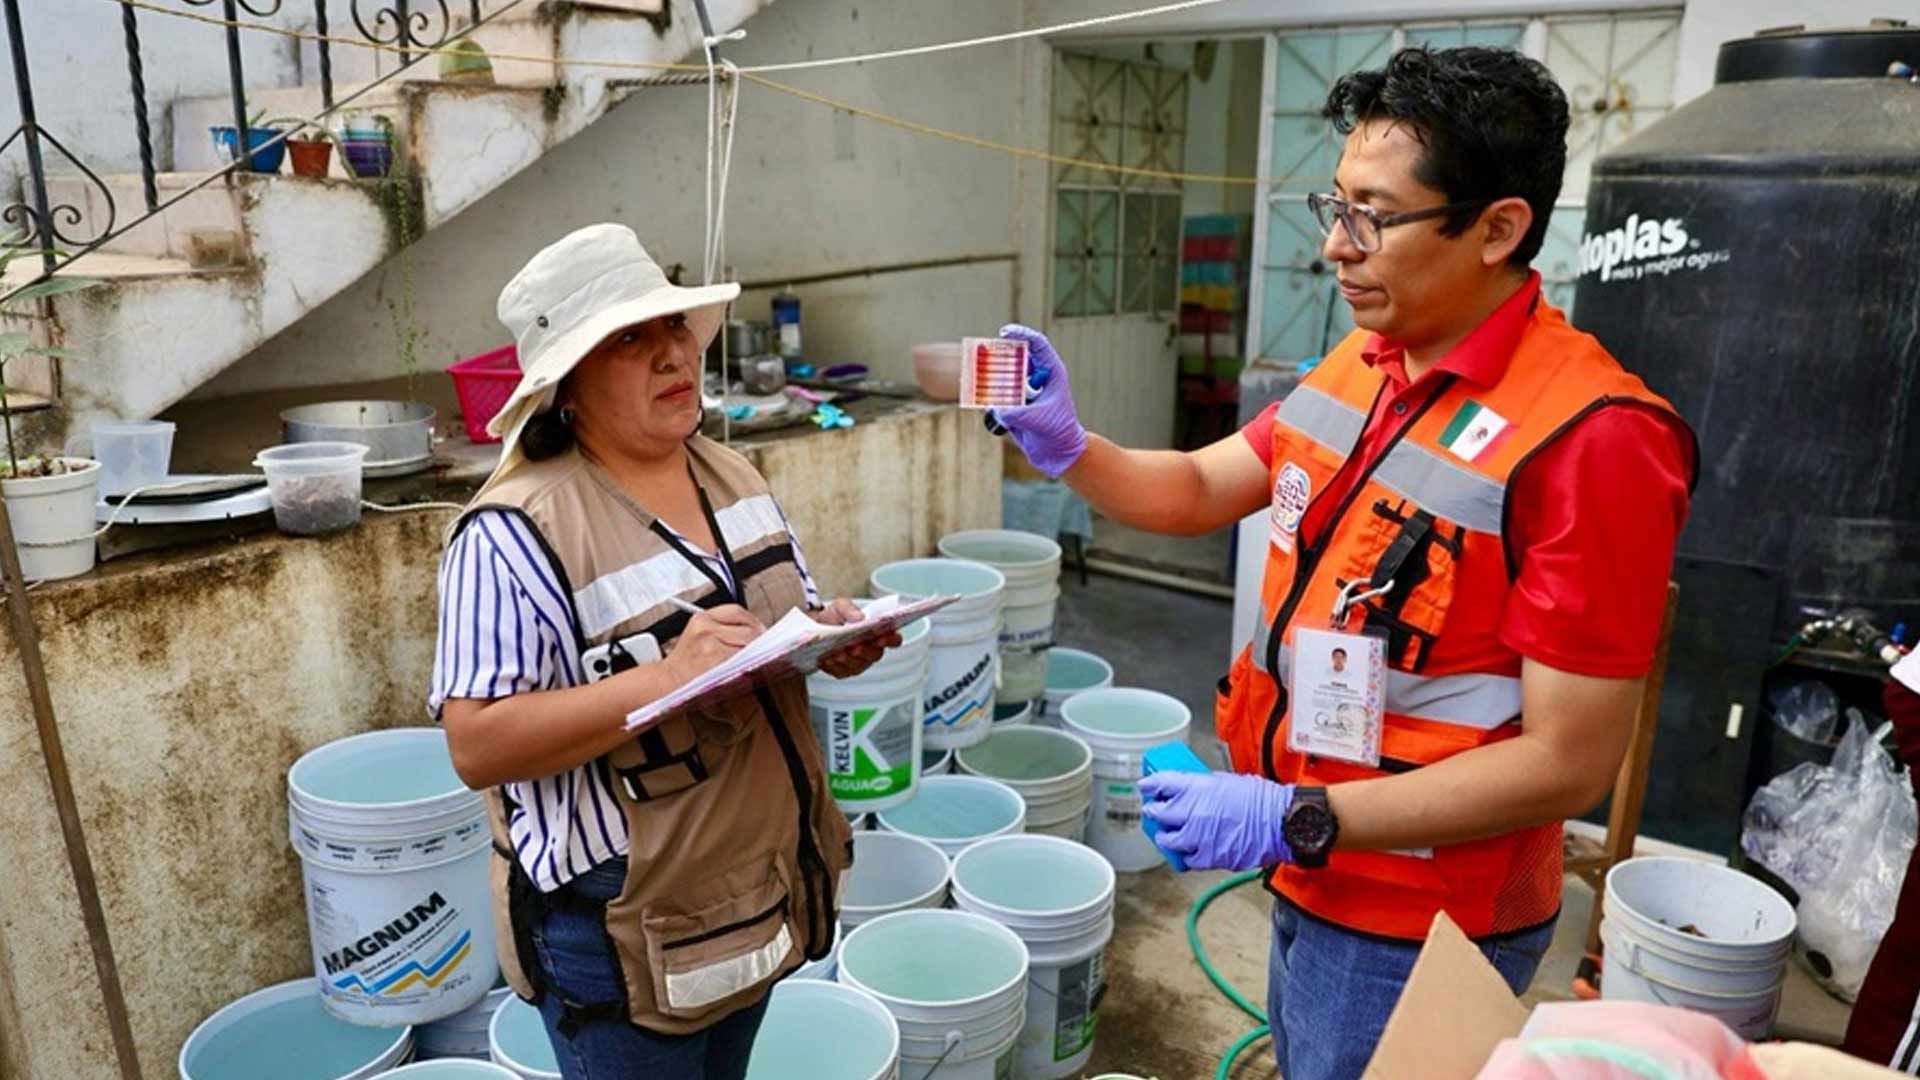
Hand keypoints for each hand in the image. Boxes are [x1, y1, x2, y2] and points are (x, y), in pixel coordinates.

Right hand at [664, 604, 764, 683]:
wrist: (668, 681)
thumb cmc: (686, 661)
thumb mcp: (697, 634)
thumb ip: (723, 627)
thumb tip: (757, 630)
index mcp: (701, 619)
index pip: (737, 611)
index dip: (752, 620)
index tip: (760, 629)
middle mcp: (705, 629)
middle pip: (748, 629)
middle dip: (759, 639)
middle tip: (763, 647)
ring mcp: (710, 646)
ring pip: (748, 645)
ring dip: (756, 653)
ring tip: (755, 659)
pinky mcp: (716, 663)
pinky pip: (743, 661)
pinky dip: (749, 664)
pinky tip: (747, 668)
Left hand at [814, 598, 901, 678]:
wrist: (814, 627)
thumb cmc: (835, 617)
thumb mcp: (841, 606)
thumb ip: (850, 609)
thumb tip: (860, 618)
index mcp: (878, 633)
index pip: (894, 639)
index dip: (891, 639)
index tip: (881, 637)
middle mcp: (871, 650)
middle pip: (875, 654)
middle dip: (866, 651)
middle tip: (856, 647)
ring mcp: (859, 663)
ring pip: (858, 665)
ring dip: (848, 659)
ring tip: (838, 653)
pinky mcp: (843, 671)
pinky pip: (841, 671)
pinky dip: (834, 665)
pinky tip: (828, 659)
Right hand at [987, 324, 1086, 477]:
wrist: (1057, 451)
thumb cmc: (1057, 431)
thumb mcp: (1037, 420)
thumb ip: (1016, 413)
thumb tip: (995, 409)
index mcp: (1051, 372)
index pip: (1037, 344)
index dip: (1021, 335)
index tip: (1004, 334)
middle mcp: (1037, 377)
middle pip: (1015, 356)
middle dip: (999, 356)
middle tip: (983, 357)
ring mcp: (1024, 389)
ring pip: (1004, 375)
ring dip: (991, 377)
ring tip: (979, 380)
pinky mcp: (1014, 403)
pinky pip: (997, 395)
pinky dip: (988, 396)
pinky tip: (981, 399)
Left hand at [1139, 771, 1295, 871]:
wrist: (1279, 822)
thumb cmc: (1260, 799)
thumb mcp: (1226, 781)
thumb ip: (1202, 787)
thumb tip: (1190, 792)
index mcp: (1197, 788)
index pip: (1160, 783)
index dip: (1149, 785)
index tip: (1145, 787)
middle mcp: (1192, 812)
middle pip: (1157, 813)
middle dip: (1154, 812)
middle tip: (1155, 812)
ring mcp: (1197, 837)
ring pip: (1167, 840)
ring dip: (1165, 837)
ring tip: (1168, 835)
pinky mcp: (1208, 857)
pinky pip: (1187, 859)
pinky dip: (1186, 855)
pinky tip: (1190, 850)